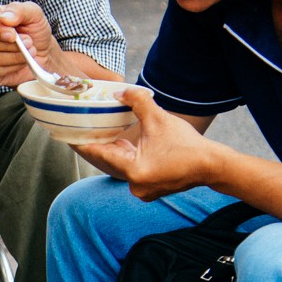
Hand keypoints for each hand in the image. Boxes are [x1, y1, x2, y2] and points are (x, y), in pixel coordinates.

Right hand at [0, 1, 58, 86]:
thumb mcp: (33, 13)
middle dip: (9, 45)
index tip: (14, 35)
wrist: (42, 52)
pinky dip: (12, 68)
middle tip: (29, 43)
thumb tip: (4, 18)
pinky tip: (21, 62)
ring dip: (13, 57)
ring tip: (28, 52)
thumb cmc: (34, 30)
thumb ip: (19, 10)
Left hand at [79, 89, 216, 199]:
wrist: (213, 165)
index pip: (101, 155)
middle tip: (80, 132)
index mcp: (134, 171)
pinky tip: (121, 144)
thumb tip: (119, 91)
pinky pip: (130, 170)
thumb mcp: (158, 118)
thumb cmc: (188, 145)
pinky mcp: (150, 188)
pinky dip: (125, 158)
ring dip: (112, 151)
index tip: (69, 135)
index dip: (84, 143)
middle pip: (108, 162)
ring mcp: (143, 190)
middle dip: (97, 145)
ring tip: (98, 135)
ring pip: (119, 166)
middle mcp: (135, 185)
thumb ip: (137, 101)